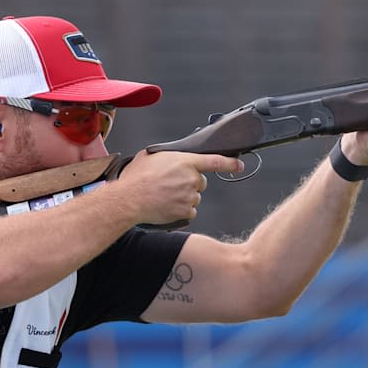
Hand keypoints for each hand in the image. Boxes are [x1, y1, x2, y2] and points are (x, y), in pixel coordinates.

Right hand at [116, 150, 243, 225]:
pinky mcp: (186, 211)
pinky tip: (166, 206)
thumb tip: (171, 158)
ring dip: (183, 197)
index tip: (239, 165)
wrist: (128, 200)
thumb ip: (168, 156)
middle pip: (200, 182)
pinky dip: (180, 210)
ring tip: (163, 195)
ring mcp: (190, 196)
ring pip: (194, 197)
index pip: (215, 161)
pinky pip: (189, 211)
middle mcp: (191, 178)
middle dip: (189, 184)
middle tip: (170, 185)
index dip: (230, 163)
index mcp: (186, 161)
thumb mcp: (151, 156)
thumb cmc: (136, 177)